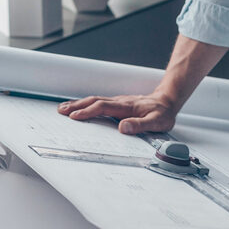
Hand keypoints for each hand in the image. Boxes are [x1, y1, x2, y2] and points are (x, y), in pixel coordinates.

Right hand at [57, 94, 176, 133]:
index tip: (75, 116)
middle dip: (77, 106)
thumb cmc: (162, 112)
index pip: (103, 107)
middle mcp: (119, 102)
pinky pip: (98, 102)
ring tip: (63, 108)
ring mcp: (117, 102)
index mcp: (126, 106)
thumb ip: (140, 125)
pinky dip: (85, 104)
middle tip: (61, 111)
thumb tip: (123, 128)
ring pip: (94, 100)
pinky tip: (79, 107)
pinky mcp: (117, 104)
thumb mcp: (157, 122)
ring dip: (78, 103)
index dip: (88, 111)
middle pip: (94, 101)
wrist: (167, 100)